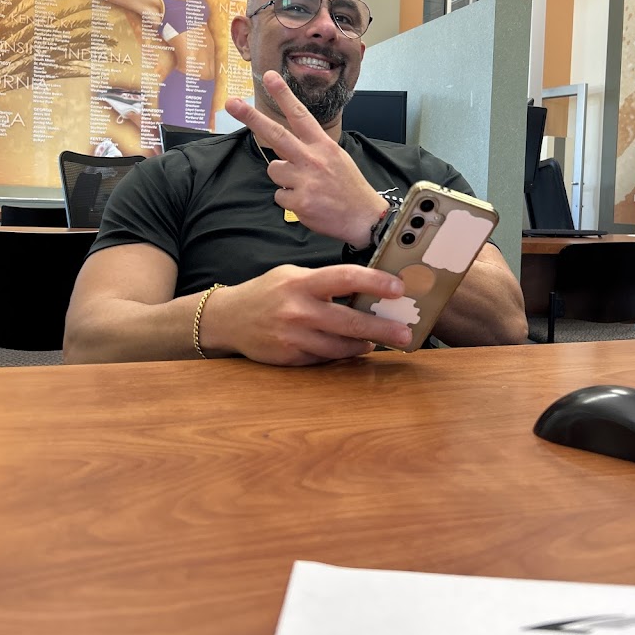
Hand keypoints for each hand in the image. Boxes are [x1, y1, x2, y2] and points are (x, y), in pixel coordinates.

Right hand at [199, 264, 411, 364]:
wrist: (228, 319)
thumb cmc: (268, 293)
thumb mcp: (293, 276)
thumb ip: (325, 282)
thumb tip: (366, 290)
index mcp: (302, 283)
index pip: (345, 277)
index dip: (375, 282)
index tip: (399, 288)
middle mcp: (298, 310)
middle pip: (350, 322)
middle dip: (382, 329)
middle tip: (406, 334)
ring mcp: (293, 337)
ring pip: (340, 347)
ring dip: (364, 345)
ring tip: (377, 342)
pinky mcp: (290, 358)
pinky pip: (325, 358)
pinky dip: (341, 354)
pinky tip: (350, 350)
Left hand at [225, 71, 386, 246]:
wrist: (363, 217)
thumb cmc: (348, 187)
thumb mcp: (337, 157)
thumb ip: (312, 148)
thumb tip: (285, 147)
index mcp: (322, 145)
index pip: (300, 115)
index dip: (283, 95)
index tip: (269, 77)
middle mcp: (312, 159)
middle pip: (276, 134)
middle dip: (252, 117)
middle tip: (231, 103)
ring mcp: (304, 181)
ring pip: (273, 170)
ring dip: (283, 177)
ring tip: (304, 186)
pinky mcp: (298, 202)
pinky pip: (279, 195)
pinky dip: (289, 200)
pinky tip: (307, 202)